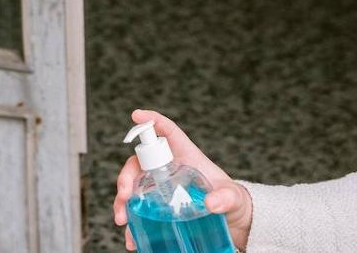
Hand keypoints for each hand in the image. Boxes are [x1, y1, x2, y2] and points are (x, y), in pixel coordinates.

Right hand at [112, 109, 253, 250]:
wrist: (232, 223)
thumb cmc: (233, 202)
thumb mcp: (233, 198)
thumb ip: (226, 197)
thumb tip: (212, 203)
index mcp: (186, 156)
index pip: (167, 132)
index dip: (152, 121)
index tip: (136, 115)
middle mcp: (169, 168)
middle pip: (139, 163)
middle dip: (126, 177)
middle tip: (124, 195)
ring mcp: (161, 188)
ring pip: (133, 188)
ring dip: (123, 203)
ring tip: (123, 221)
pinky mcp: (159, 207)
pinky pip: (140, 212)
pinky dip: (133, 225)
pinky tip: (133, 239)